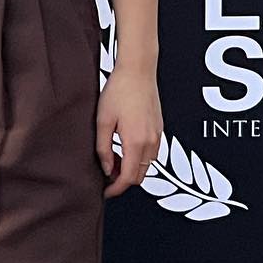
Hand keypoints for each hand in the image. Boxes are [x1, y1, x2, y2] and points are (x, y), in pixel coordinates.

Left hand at [96, 62, 161, 196]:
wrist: (138, 71)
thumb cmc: (119, 91)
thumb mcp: (103, 121)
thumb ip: (103, 149)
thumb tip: (107, 169)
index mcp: (136, 142)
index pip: (128, 178)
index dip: (115, 189)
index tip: (106, 192)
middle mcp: (151, 142)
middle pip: (139, 176)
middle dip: (123, 181)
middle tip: (106, 176)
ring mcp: (158, 136)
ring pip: (146, 165)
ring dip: (131, 169)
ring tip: (113, 160)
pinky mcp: (159, 129)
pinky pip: (151, 153)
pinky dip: (139, 158)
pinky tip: (124, 148)